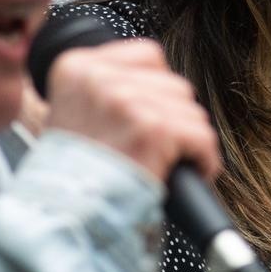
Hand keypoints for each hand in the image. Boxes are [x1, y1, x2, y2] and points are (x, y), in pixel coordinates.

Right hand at [39, 38, 220, 182]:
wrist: (66, 215)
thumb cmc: (71, 174)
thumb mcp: (72, 112)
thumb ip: (104, 88)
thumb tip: (152, 81)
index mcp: (77, 67)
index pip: (148, 55)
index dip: (157, 88)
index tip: (154, 115)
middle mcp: (100, 78)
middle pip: (174, 84)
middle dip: (175, 118)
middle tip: (161, 147)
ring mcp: (127, 102)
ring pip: (191, 110)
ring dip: (188, 140)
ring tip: (170, 162)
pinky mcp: (153, 130)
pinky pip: (201, 136)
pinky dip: (204, 159)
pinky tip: (193, 171)